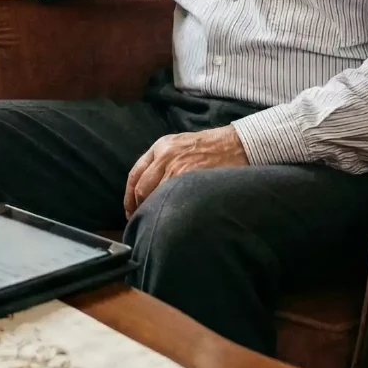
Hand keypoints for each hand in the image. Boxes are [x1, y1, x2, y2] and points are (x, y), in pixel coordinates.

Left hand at [123, 127, 247, 217]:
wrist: (238, 144)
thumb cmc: (212, 147)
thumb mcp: (181, 145)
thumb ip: (162, 162)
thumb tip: (148, 189)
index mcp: (161, 147)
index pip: (134, 174)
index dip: (129, 196)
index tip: (130, 210)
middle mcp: (165, 156)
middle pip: (141, 188)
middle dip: (138, 207)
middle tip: (142, 220)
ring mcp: (178, 168)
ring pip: (154, 196)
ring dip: (153, 211)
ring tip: (157, 223)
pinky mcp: (191, 179)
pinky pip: (173, 199)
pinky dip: (169, 211)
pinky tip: (172, 219)